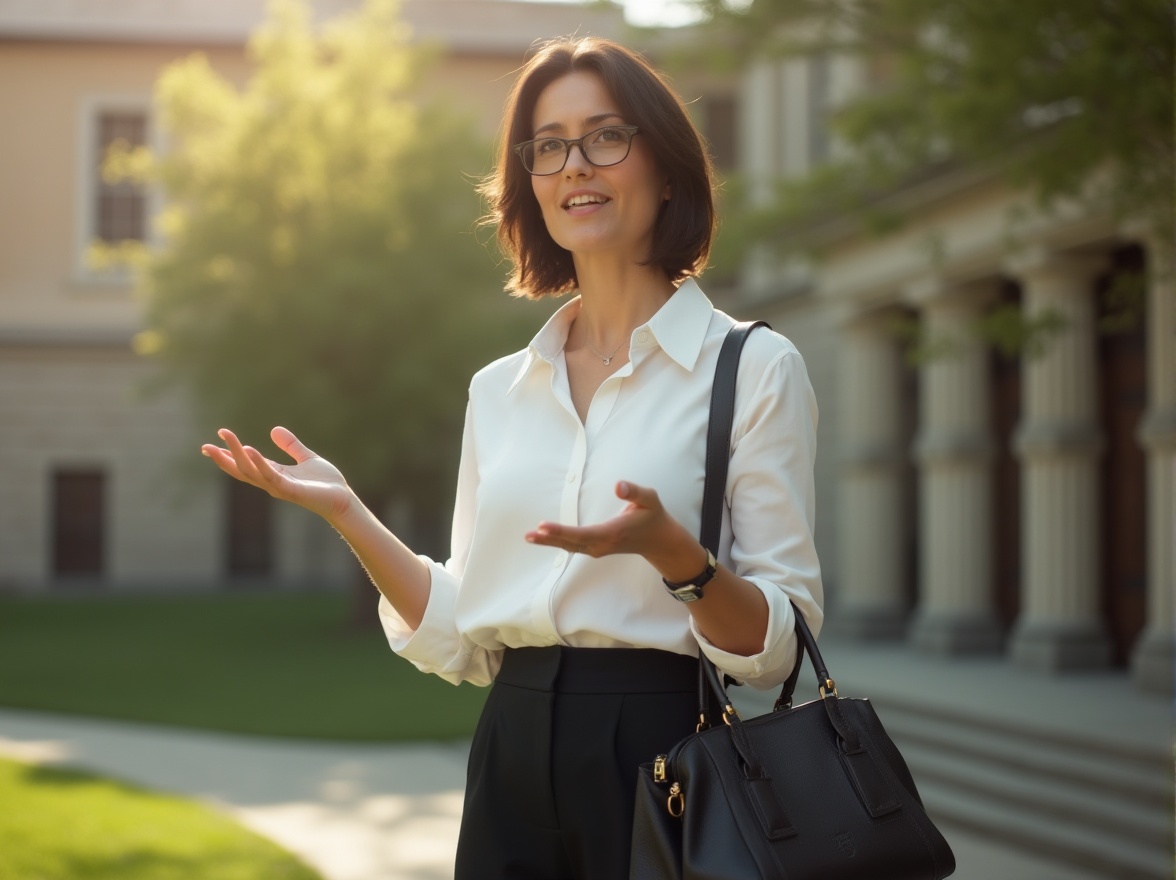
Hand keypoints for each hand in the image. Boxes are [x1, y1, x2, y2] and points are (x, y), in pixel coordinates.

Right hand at [201, 426, 355, 522]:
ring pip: (252, 472)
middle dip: (223, 459)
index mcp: (274, 474)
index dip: (228, 456)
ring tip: (228, 439)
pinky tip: (251, 450)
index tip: (211, 444)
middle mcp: (272, 482)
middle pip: (241, 471)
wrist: (343, 499)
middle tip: (206, 445)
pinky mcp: (292, 491)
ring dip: (238, 456)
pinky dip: (260, 464)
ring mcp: (280, 488)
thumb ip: (291, 445)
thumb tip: (274, 429)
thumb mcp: (306, 458)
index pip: (245, 465)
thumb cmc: (325, 483)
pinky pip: (272, 477)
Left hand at [525, 481, 686, 564]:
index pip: (581, 533)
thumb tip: (618, 486)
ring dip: (549, 542)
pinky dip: (557, 542)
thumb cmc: (653, 516)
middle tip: (528, 534)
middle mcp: (602, 544)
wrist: (659, 541)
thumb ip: (634, 492)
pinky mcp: (596, 548)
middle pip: (570, 543)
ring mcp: (599, 549)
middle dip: (548, 539)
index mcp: (612, 532)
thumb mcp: (649, 499)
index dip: (561, 530)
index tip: (542, 526)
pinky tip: (544, 538)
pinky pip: (573, 546)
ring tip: (529, 536)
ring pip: (569, 547)